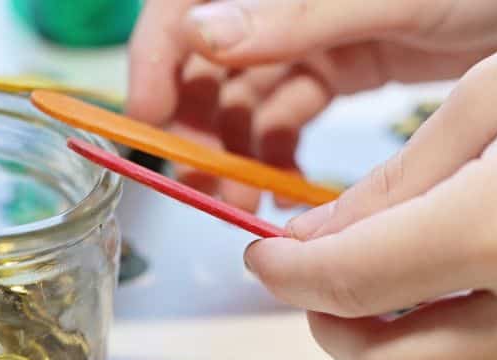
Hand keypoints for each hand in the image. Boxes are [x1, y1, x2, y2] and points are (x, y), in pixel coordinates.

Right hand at [127, 0, 496, 209]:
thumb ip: (293, 16)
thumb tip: (200, 34)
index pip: (182, 9)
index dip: (153, 63)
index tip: (150, 125)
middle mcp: (286, 4)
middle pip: (205, 67)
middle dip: (194, 128)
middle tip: (200, 185)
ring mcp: (315, 34)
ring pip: (244, 100)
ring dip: (234, 154)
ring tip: (242, 204)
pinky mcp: (347, 66)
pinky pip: (289, 115)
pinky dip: (278, 155)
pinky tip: (283, 190)